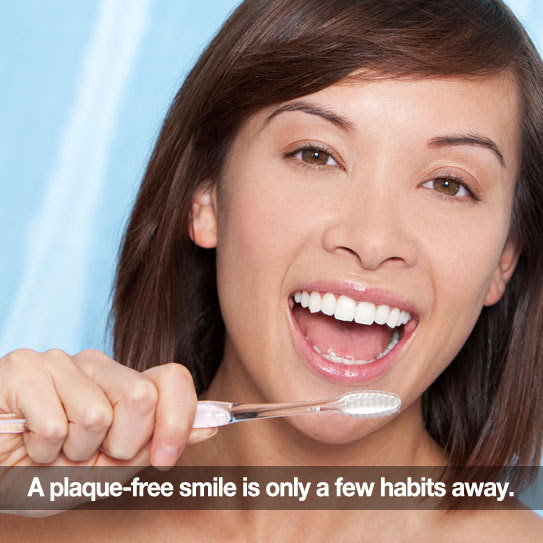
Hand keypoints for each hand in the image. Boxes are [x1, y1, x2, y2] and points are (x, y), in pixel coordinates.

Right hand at [0, 348, 216, 514]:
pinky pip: (55, 425)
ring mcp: (59, 361)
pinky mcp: (23, 368)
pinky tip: (29, 441)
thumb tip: (213, 423)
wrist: (1, 475)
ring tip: (53, 448)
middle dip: (119, 445)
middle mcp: (97, 363)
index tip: (164, 458)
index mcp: (123, 381)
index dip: (177, 421)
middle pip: (142, 397)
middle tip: (87, 453)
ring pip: (97, 416)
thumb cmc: (52, 470)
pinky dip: (41, 452)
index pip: (173, 379)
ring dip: (73, 453)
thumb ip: (161, 442)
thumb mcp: (114, 466)